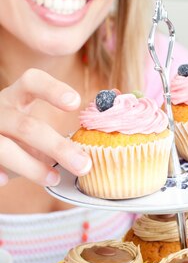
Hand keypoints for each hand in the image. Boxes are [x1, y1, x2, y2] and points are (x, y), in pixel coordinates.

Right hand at [0, 68, 91, 186]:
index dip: (52, 89)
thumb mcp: (33, 131)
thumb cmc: (17, 140)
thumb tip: (103, 148)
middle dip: (57, 147)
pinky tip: (5, 181)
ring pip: (4, 148)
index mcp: (15, 98)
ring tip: (54, 178)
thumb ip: (59, 138)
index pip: (31, 81)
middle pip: (26, 126)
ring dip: (31, 166)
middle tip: (84, 165)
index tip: (76, 103)